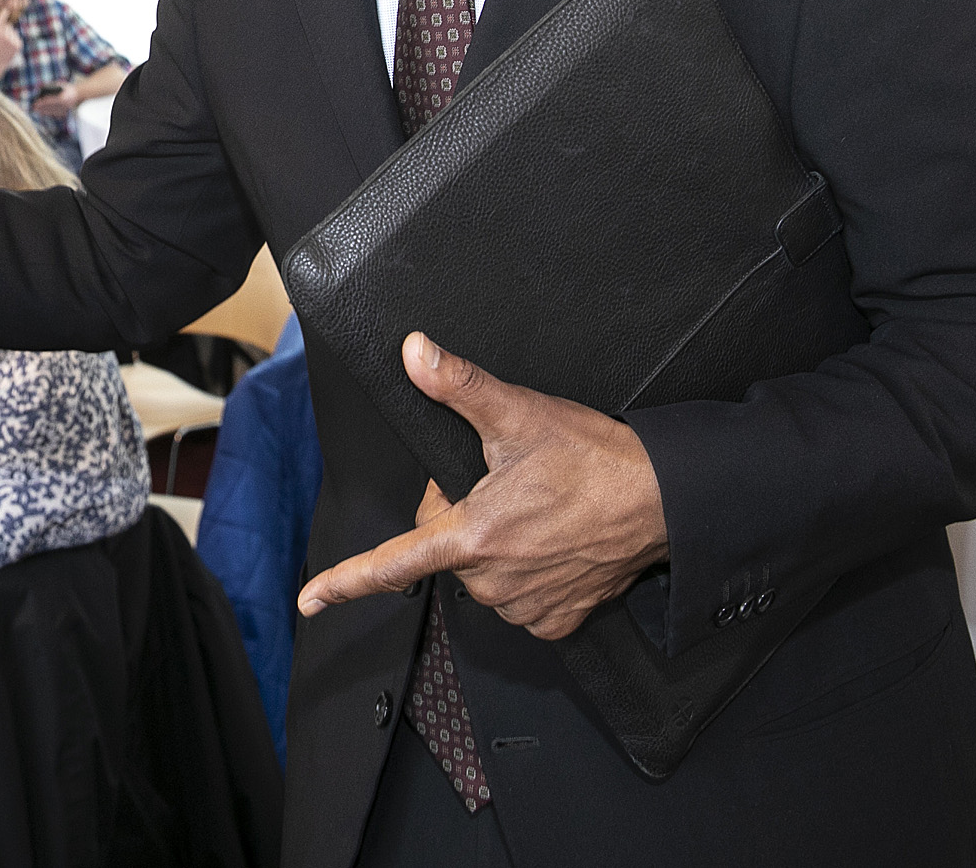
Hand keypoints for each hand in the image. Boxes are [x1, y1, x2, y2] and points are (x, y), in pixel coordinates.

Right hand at [0, 8, 22, 79]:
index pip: (2, 19)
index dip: (4, 13)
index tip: (5, 10)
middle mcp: (6, 36)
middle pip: (8, 26)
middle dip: (5, 29)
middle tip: (0, 38)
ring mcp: (13, 41)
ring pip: (13, 31)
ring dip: (9, 35)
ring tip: (4, 44)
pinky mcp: (18, 45)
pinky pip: (17, 37)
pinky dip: (13, 40)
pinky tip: (8, 46)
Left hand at [31, 86, 73, 118]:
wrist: (80, 95)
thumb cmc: (69, 89)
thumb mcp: (61, 85)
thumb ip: (52, 86)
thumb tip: (41, 88)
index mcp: (64, 98)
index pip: (50, 101)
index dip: (43, 102)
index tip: (36, 103)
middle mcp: (65, 105)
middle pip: (50, 107)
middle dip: (41, 108)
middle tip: (34, 108)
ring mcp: (66, 110)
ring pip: (52, 112)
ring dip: (44, 112)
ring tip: (37, 111)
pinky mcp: (66, 112)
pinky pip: (55, 113)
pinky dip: (49, 113)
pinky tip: (44, 112)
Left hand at [298, 333, 667, 639]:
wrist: (666, 499)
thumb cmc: (597, 460)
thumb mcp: (519, 414)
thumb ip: (458, 385)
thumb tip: (414, 354)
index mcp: (472, 535)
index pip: (392, 562)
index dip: (344, 581)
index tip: (309, 599)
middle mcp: (494, 581)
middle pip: (446, 548)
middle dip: (461, 517)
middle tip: (504, 484)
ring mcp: (527, 606)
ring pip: (483, 573)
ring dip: (498, 545)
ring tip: (537, 510)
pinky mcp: (559, 620)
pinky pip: (522, 598)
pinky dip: (530, 572)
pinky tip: (553, 542)